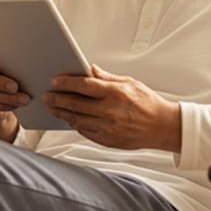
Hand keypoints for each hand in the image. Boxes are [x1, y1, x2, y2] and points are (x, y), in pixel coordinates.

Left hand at [44, 64, 181, 151]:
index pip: (83, 86)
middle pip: (75, 104)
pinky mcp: (108, 140)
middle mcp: (110, 111)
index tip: (55, 81)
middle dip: (57, 99)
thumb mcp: (130, 83)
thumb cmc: (148, 103)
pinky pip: (85, 131)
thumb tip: (90, 70)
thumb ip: (107, 78)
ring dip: (61, 113)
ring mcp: (108, 128)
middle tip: (47, 96)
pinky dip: (74, 124)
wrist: (163, 127)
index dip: (66, 83)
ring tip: (52, 107)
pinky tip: (68, 118)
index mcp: (115, 93)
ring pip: (77, 119)